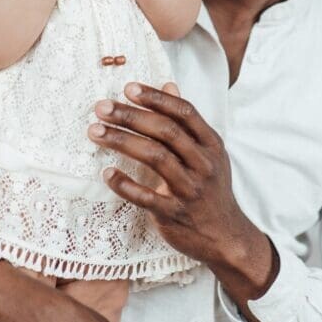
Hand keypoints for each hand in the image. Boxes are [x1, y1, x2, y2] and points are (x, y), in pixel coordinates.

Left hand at [88, 83, 277, 301]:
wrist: (225, 237)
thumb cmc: (211, 189)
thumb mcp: (208, 152)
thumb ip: (187, 120)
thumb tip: (169, 84)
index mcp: (210, 144)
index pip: (184, 112)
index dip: (156, 98)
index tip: (129, 88)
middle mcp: (202, 164)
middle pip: (165, 131)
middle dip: (131, 116)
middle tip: (102, 107)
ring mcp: (189, 189)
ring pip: (155, 158)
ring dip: (122, 142)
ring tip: (96, 131)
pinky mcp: (174, 214)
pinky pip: (146, 197)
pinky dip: (125, 185)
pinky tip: (106, 174)